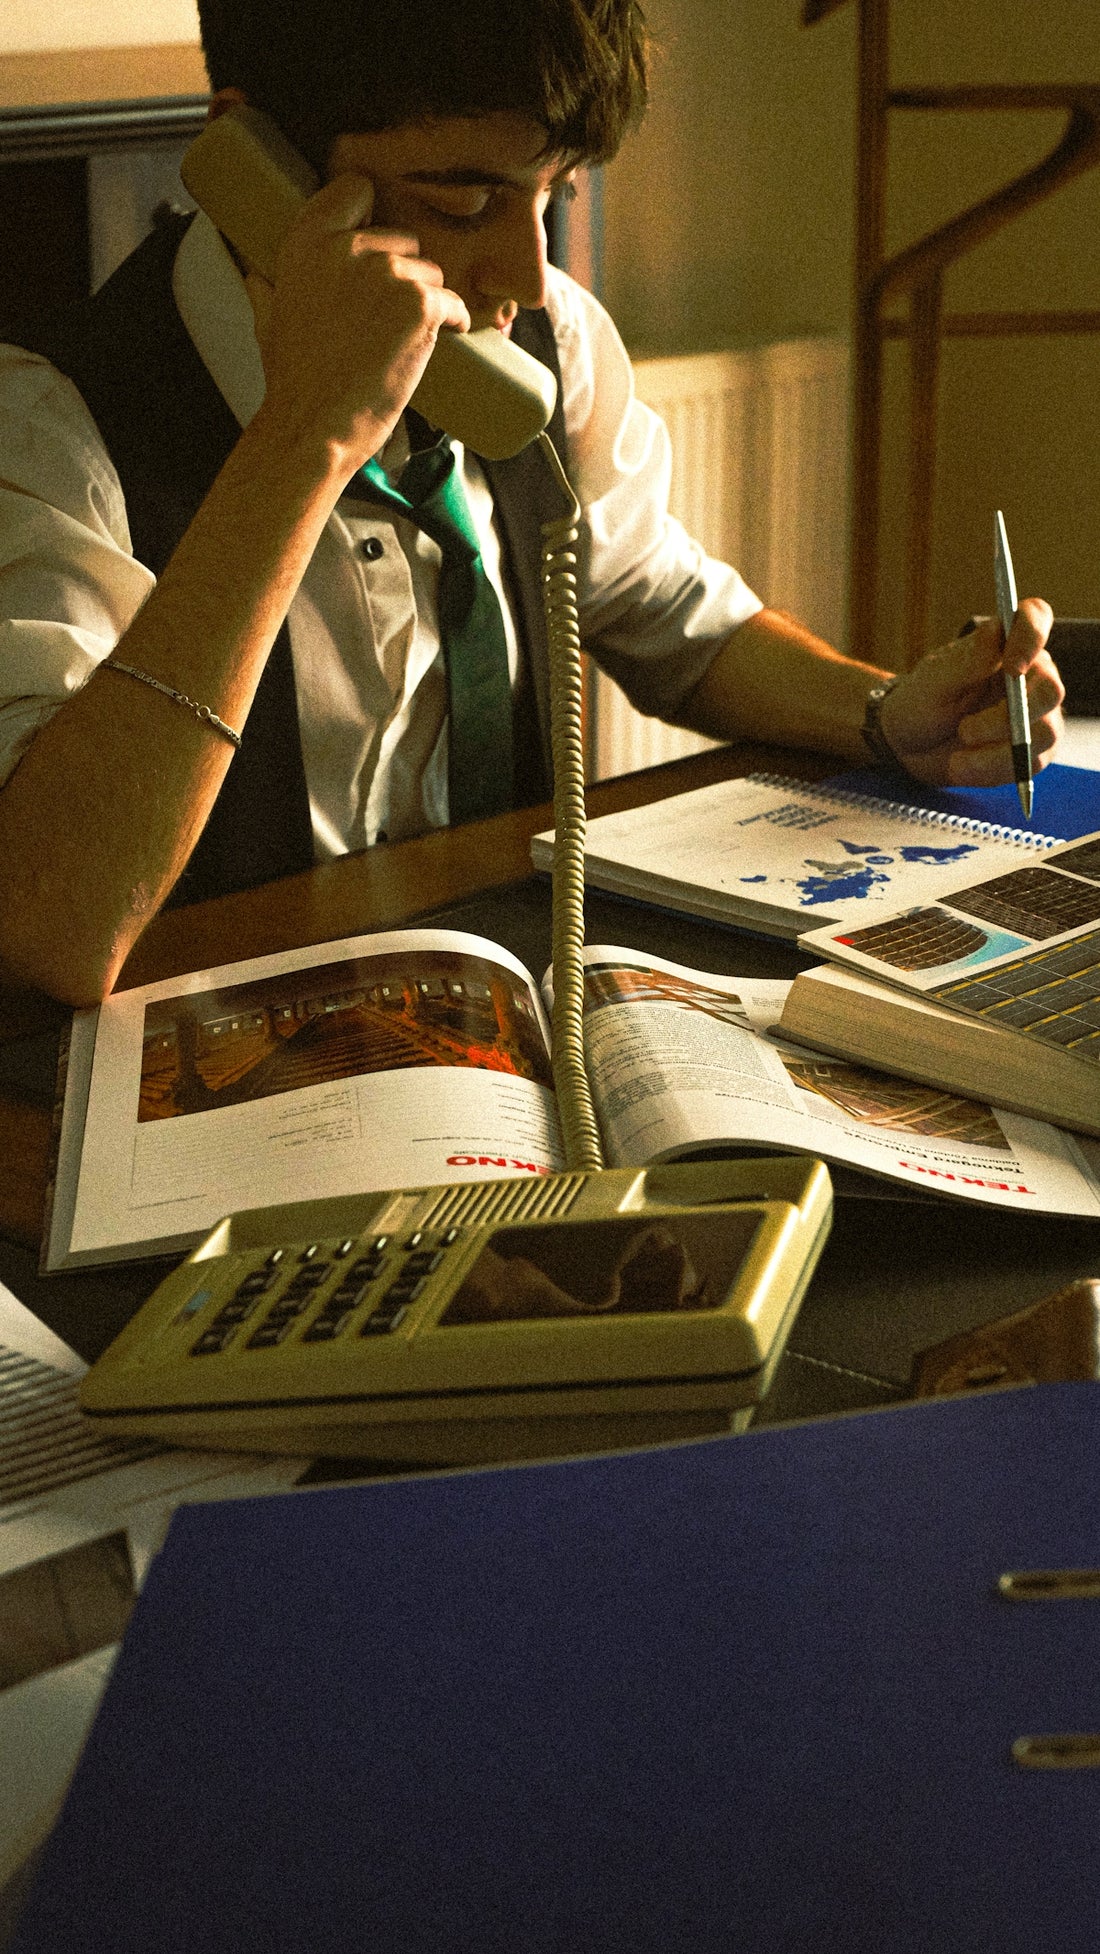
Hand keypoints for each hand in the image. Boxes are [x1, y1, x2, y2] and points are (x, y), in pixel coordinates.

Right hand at [247, 174, 469, 469]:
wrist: (314, 427)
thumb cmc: (295, 383)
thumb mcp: (269, 322)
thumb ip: (268, 289)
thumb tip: (256, 279)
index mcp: (307, 241)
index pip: (355, 190)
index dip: (371, 214)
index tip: (377, 242)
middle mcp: (347, 246)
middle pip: (402, 241)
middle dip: (401, 278)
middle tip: (383, 323)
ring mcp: (386, 272)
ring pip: (430, 275)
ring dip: (424, 306)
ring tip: (397, 344)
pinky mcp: (419, 303)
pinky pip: (454, 305)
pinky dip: (452, 325)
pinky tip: (431, 345)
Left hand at [879, 599, 1063, 787]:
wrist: (908, 745)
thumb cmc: (920, 702)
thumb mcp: (933, 681)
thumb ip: (967, 660)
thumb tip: (996, 630)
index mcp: (1007, 644)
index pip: (1036, 619)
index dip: (1032, 637)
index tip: (1010, 667)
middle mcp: (1030, 676)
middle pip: (1051, 691)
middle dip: (1009, 717)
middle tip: (966, 730)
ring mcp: (1037, 715)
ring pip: (1045, 733)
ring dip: (997, 751)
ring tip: (957, 760)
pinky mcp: (1033, 750)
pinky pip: (1031, 762)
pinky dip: (994, 769)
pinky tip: (963, 768)